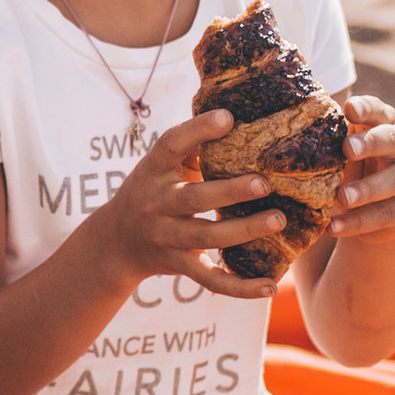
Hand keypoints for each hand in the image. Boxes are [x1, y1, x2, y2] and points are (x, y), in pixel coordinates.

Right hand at [92, 110, 283, 302]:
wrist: (116, 240)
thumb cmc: (154, 189)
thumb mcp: (163, 164)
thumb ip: (193, 143)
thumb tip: (240, 108)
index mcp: (153, 169)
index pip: (171, 145)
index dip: (197, 130)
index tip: (228, 117)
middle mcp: (156, 203)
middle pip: (194, 199)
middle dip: (230, 191)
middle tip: (264, 183)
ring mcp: (166, 237)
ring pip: (206, 239)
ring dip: (243, 231)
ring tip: (278, 220)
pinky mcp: (178, 265)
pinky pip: (211, 280)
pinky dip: (241, 287)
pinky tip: (271, 285)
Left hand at [327, 90, 394, 243]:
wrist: (367, 210)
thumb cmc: (346, 165)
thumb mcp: (337, 148)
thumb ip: (325, 133)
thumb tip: (290, 116)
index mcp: (386, 124)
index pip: (380, 111)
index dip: (367, 109)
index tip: (348, 109)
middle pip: (394, 140)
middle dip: (371, 143)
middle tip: (347, 149)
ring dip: (367, 189)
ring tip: (342, 197)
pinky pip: (386, 215)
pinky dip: (358, 222)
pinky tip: (334, 226)